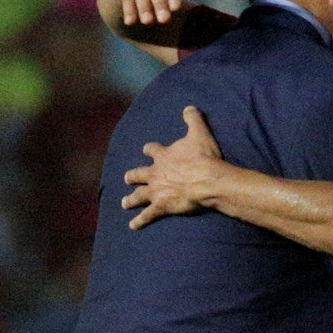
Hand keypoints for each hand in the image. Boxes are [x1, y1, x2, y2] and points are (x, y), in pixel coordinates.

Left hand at [122, 106, 226, 226]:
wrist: (208, 180)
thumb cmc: (204, 158)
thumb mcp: (200, 133)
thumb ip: (193, 119)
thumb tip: (189, 107)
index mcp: (163, 156)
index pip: (151, 150)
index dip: (149, 150)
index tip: (147, 150)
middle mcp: (155, 173)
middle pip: (138, 174)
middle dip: (132, 176)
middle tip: (127, 178)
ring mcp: (157, 190)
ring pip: (139, 195)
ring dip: (131, 199)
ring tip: (124, 202)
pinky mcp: (162, 206)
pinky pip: (148, 215)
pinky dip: (140, 221)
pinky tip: (133, 226)